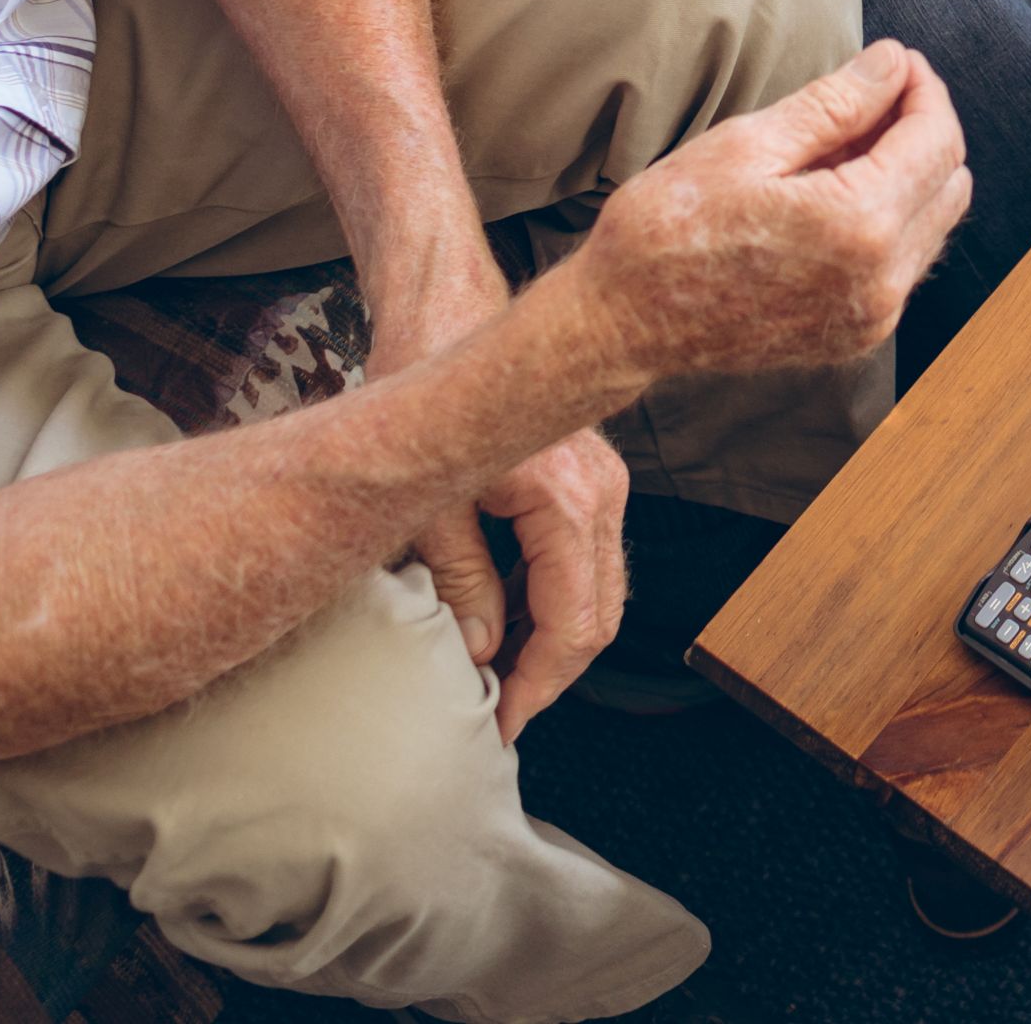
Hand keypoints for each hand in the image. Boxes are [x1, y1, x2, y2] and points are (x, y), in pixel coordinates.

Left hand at [361, 245, 587, 727]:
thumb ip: (458, 584)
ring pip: (598, 589)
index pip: (573, 625)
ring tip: (496, 678)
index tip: (498, 727)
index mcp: (569, 499)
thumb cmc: (424, 383)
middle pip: (599, 616)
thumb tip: (481, 654)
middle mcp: (604, 490)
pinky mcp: (592, 474)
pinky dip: (556, 597)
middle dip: (550, 674)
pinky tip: (507, 619)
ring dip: (554, 638)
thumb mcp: (424, 502)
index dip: (537, 688)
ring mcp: (606, 479)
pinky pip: (587, 557)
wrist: (445, 303)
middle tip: (497, 716)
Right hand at [573, 41, 973, 384]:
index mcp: (858, 225)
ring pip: (935, 224)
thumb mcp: (747, 144)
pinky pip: (905, 263)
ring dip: (910, 174)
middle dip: (923, 128)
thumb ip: (836, 103)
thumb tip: (894, 63)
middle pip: (950, 181)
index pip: (936, 139)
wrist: (619, 325)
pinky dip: (890, 219)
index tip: (897, 61)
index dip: (923, 88)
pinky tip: (836, 192)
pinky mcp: (855, 335)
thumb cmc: (667, 228)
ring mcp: (872, 317)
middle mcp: (881, 280)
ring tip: (846, 143)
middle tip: (870, 94)